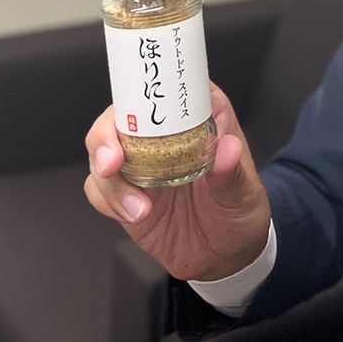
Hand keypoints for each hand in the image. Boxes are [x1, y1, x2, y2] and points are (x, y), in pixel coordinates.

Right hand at [83, 82, 270, 281]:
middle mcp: (162, 134)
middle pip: (120, 114)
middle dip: (107, 134)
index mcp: (195, 116)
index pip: (167, 85)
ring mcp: (139, 162)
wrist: (225, 255)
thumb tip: (227, 149)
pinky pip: (99, 187)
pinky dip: (109, 200)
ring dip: (108, 177)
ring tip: (137, 208)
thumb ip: (232, 172)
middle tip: (112, 161)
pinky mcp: (123, 192)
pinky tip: (134, 214)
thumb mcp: (243, 192)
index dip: (146, 85)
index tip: (137, 105)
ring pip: (101, 150)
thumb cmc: (239, 211)